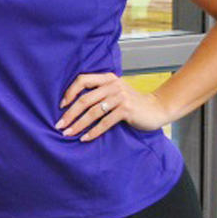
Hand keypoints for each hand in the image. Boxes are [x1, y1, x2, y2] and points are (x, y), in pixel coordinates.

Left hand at [55, 73, 172, 141]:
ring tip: (68, 133)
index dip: (70, 92)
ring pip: (93, 112)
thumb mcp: (115, 91)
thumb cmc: (131, 102)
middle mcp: (113, 85)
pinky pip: (105, 122)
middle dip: (70, 114)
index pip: (82, 80)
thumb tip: (72, 105)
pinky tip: (85, 138)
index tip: (61, 106)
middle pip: (85, 99)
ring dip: (78, 124)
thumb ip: (99, 92)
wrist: (156, 109)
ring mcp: (120, 97)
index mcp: (107, 78)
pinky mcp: (126, 110)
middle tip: (60, 125)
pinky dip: (93, 132)